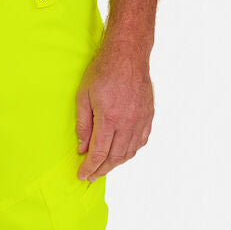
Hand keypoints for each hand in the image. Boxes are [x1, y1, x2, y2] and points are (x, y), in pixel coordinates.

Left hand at [75, 32, 153, 180]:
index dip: (89, 168)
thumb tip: (82, 149)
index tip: (82, 175)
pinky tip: (121, 153)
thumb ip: (83, 126)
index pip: (98, 153)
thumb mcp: (83, 97)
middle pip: (114, 157)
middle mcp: (128, 122)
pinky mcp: (148, 116)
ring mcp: (141, 120)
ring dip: (116, 163)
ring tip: (104, 166)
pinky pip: (141, 142)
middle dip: (101, 170)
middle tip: (91, 176)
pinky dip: (130, 152)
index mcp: (109, 118)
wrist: (128, 54)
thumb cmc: (103, 71)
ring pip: (129, 152)